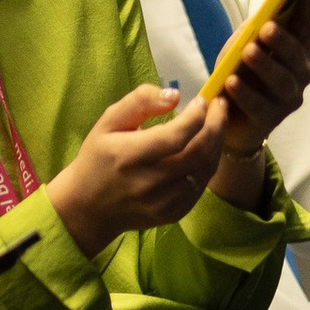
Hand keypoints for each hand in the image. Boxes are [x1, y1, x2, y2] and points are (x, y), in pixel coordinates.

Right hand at [47, 84, 227, 253]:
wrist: (89, 208)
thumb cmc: (98, 158)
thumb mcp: (108, 122)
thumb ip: (139, 102)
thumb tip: (174, 96)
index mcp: (128, 157)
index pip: (175, 137)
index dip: (196, 116)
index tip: (202, 100)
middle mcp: (148, 183)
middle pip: (197, 153)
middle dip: (216, 125)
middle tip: (220, 106)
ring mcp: (163, 203)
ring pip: (205, 170)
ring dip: (217, 143)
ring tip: (216, 124)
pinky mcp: (173, 214)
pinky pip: (201, 186)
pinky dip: (209, 164)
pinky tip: (206, 148)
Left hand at [204, 0, 309, 200]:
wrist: (230, 116)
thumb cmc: (241, 72)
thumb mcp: (244, 45)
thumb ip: (254, 31)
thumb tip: (263, 16)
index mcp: (298, 50)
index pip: (308, 26)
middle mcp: (301, 73)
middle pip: (298, 54)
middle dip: (284, 39)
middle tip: (267, 27)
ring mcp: (289, 97)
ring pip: (282, 81)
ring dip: (266, 64)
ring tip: (248, 51)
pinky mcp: (272, 119)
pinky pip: (260, 105)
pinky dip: (246, 93)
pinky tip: (232, 81)